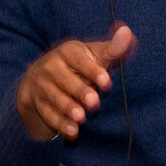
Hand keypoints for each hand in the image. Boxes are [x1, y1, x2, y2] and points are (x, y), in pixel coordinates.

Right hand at [16, 24, 136, 141]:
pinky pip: (48, 115)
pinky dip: (60, 124)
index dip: (93, 71)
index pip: (79, 60)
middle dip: (80, 91)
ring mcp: (42, 86)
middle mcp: (51, 67)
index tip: (107, 82)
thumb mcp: (93, 55)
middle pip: (65, 80)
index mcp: (67, 52)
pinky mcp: (37, 104)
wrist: (39, 78)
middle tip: (94, 103)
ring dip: (68, 108)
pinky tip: (73, 132)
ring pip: (55, 98)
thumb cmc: (77, 65)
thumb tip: (128, 33)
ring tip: (81, 118)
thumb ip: (112, 49)